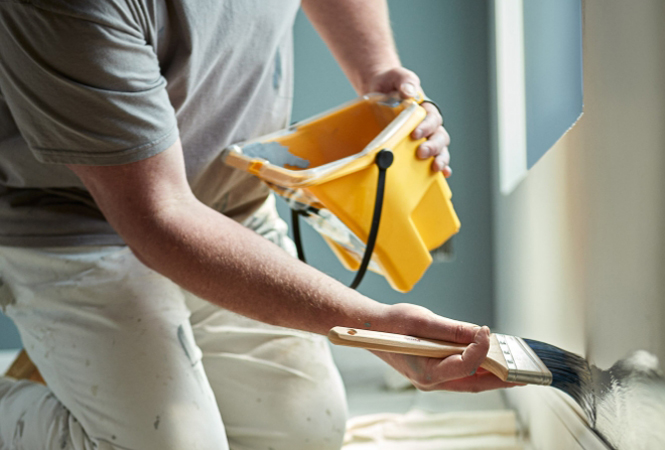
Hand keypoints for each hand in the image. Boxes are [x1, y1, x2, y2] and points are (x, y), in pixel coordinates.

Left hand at [365, 67, 451, 176]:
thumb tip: (410, 91)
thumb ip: (405, 81)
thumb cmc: (391, 83)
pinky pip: (431, 158)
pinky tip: (441, 175)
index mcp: (426, 109)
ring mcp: (424, 138)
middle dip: (434, 146)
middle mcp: (429, 125)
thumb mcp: (397, 76)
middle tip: (422, 153)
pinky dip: (440, 167)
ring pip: (440, 149)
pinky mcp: (416, 147)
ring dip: (439, 158)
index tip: (416, 134)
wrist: (380, 90)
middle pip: (440, 137)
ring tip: (435, 167)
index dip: (427, 127)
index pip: (432, 119)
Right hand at [372, 304, 519, 391]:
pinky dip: (477, 367)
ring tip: (511, 365)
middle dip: (500, 378)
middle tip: (523, 373)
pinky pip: (461, 374)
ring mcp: (432, 378)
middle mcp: (430, 380)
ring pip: (469, 382)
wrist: (372, 328)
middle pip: (473, 383)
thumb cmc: (391, 325)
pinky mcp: (434, 371)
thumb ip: (452, 329)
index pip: (464, 366)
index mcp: (426, 371)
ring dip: (491, 374)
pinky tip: (488, 359)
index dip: (481, 350)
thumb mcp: (422, 320)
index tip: (486, 332)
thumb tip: (478, 333)